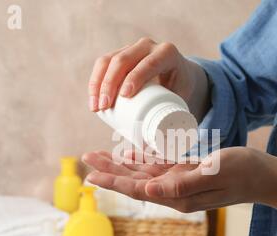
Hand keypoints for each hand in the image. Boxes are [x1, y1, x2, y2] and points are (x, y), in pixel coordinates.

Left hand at [82, 147, 272, 212]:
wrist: (263, 175)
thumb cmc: (243, 172)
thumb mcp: (214, 173)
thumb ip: (181, 184)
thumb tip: (148, 190)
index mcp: (179, 195)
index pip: (139, 189)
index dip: (114, 182)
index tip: (91, 176)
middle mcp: (175, 192)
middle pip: (135, 181)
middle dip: (110, 171)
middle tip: (86, 158)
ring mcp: (180, 182)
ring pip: (143, 173)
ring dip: (121, 164)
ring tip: (99, 156)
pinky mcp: (186, 173)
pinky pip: (158, 166)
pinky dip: (142, 159)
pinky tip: (129, 154)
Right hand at [88, 37, 206, 113]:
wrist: (179, 76)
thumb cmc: (181, 92)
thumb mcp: (184, 98)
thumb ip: (180, 118)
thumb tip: (168, 147)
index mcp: (168, 53)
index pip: (149, 63)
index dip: (135, 77)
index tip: (124, 96)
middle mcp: (149, 46)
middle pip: (124, 60)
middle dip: (110, 84)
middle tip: (105, 107)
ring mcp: (132, 48)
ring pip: (109, 60)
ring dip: (98, 83)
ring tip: (96, 107)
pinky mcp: (120, 53)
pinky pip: (103, 62)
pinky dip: (95, 79)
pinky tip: (92, 96)